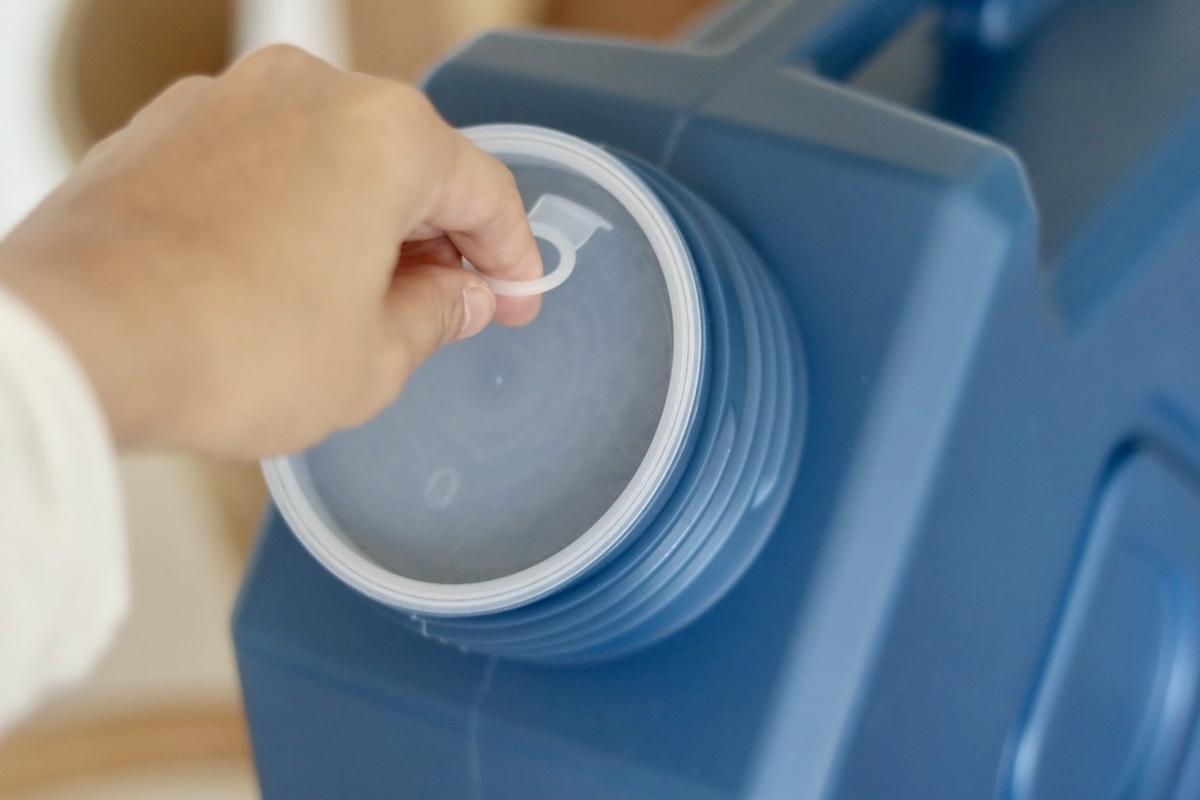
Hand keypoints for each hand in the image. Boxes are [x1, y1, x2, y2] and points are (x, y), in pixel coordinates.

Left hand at [0, 45, 540, 457]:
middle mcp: (309, 93)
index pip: (483, 190)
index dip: (512, 256)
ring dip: (363, 224)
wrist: (75, 341)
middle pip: (408, 164)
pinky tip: (288, 278)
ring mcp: (227, 101)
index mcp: (385, 134)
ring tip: (365, 303)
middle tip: (454, 305)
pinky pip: (262, 164)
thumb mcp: (375, 359)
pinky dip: (292, 213)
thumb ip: (438, 316)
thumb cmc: (228, 347)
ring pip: (332, 159)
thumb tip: (460, 298)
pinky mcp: (165, 129)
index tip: (515, 296)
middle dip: (438, 239)